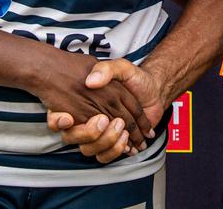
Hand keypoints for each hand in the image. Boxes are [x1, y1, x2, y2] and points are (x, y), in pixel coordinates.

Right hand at [46, 59, 165, 162]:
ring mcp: (100, 131)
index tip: (86, 118)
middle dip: (93, 133)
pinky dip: (115, 151)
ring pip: (91, 149)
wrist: (154, 89)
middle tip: (113, 121)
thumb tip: (91, 82)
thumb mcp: (121, 67)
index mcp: (84, 101)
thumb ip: (106, 69)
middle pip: (77, 137)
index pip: (67, 118)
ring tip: (124, 132)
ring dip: (107, 143)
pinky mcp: (112, 141)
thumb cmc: (136, 78)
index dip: (69, 122)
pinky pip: (104, 156)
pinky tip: (128, 143)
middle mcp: (88, 118)